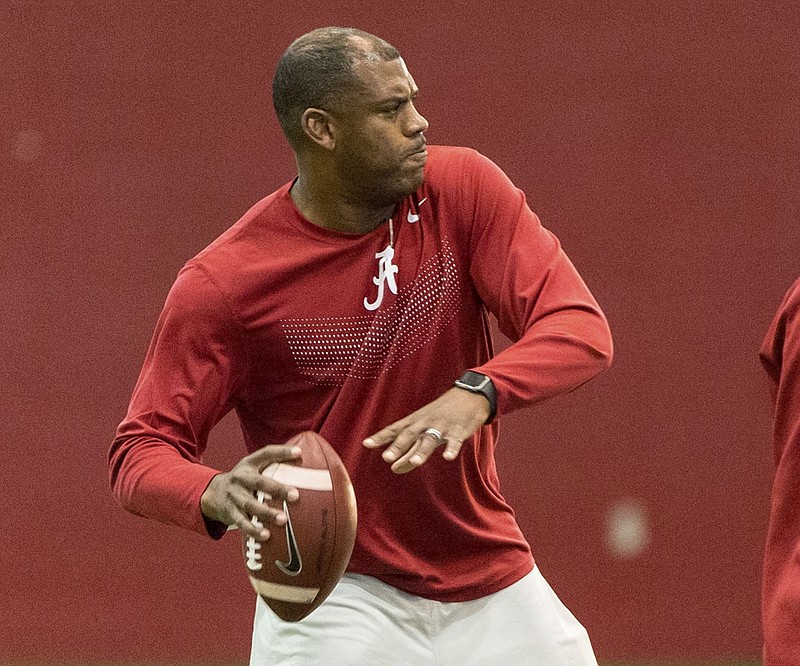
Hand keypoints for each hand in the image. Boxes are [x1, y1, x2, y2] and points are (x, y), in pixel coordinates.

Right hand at [200, 444, 301, 539]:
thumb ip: (274, 464)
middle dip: (277, 489)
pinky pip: (242, 523)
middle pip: (259, 482)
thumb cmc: (244, 480)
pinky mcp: (230, 512)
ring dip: (266, 513)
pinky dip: (253, 530)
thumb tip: (303, 460)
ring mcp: (234, 496)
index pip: (266, 453)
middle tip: (295, 496)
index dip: (282, 452)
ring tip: (283, 520)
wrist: (212, 494)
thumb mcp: (254, 467)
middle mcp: (240, 478)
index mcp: (249, 464)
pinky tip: (266, 536)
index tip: (299, 453)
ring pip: (250, 505)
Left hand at [363, 388, 490, 473]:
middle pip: (410, 435)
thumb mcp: (424, 428)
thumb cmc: (441, 415)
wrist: (469, 397)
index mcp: (415, 422)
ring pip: (430, 439)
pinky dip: (451, 448)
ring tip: (415, 462)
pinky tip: (447, 457)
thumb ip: (409, 449)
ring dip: (422, 450)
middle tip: (387, 458)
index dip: (381, 437)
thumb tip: (394, 468)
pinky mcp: (459, 430)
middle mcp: (425, 423)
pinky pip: (455, 441)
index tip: (366, 444)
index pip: (395, 429)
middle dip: (398, 446)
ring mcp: (442, 426)